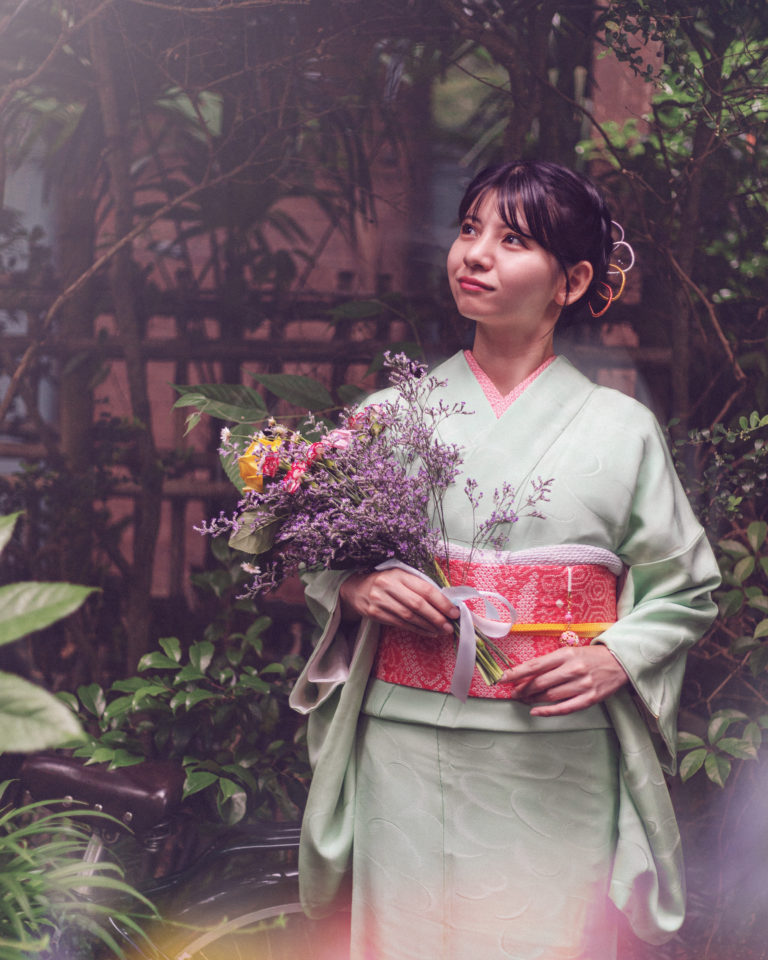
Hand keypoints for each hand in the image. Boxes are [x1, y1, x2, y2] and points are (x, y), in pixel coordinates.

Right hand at [340, 569, 458, 636]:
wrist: (356, 589)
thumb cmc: (385, 581)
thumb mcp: (401, 576)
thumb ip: (419, 585)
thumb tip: (446, 601)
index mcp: (398, 573)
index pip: (424, 589)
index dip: (442, 602)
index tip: (454, 612)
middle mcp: (388, 585)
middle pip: (417, 605)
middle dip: (437, 617)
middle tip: (450, 626)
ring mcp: (379, 600)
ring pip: (409, 617)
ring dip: (428, 626)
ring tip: (442, 631)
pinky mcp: (374, 614)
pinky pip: (400, 624)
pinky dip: (417, 629)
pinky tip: (428, 632)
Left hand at [497, 645, 627, 716]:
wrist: (620, 662)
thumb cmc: (590, 657)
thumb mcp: (570, 652)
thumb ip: (550, 662)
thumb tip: (526, 672)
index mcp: (566, 654)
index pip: (535, 665)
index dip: (516, 673)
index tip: (501, 679)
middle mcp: (573, 669)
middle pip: (540, 683)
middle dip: (522, 689)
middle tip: (512, 693)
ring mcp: (582, 685)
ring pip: (550, 696)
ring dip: (532, 700)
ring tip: (522, 700)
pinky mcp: (590, 699)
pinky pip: (565, 708)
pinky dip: (548, 711)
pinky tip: (535, 711)